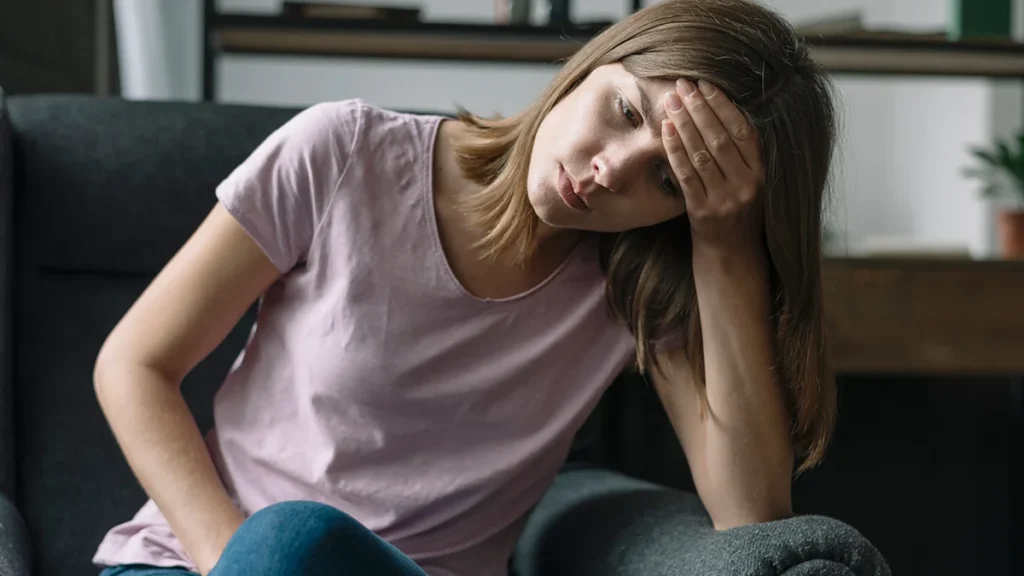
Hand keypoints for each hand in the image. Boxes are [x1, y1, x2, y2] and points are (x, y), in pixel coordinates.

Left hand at [662, 78, 765, 261]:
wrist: (731, 254)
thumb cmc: (738, 212)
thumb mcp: (751, 183)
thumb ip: (742, 154)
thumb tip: (722, 110)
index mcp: (762, 173)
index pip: (743, 131)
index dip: (723, 106)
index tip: (706, 84)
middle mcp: (747, 185)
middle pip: (720, 138)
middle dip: (699, 108)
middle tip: (683, 84)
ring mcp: (724, 198)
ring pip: (701, 153)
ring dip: (684, 123)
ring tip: (671, 100)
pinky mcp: (702, 210)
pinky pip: (686, 173)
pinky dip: (675, 149)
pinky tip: (665, 129)